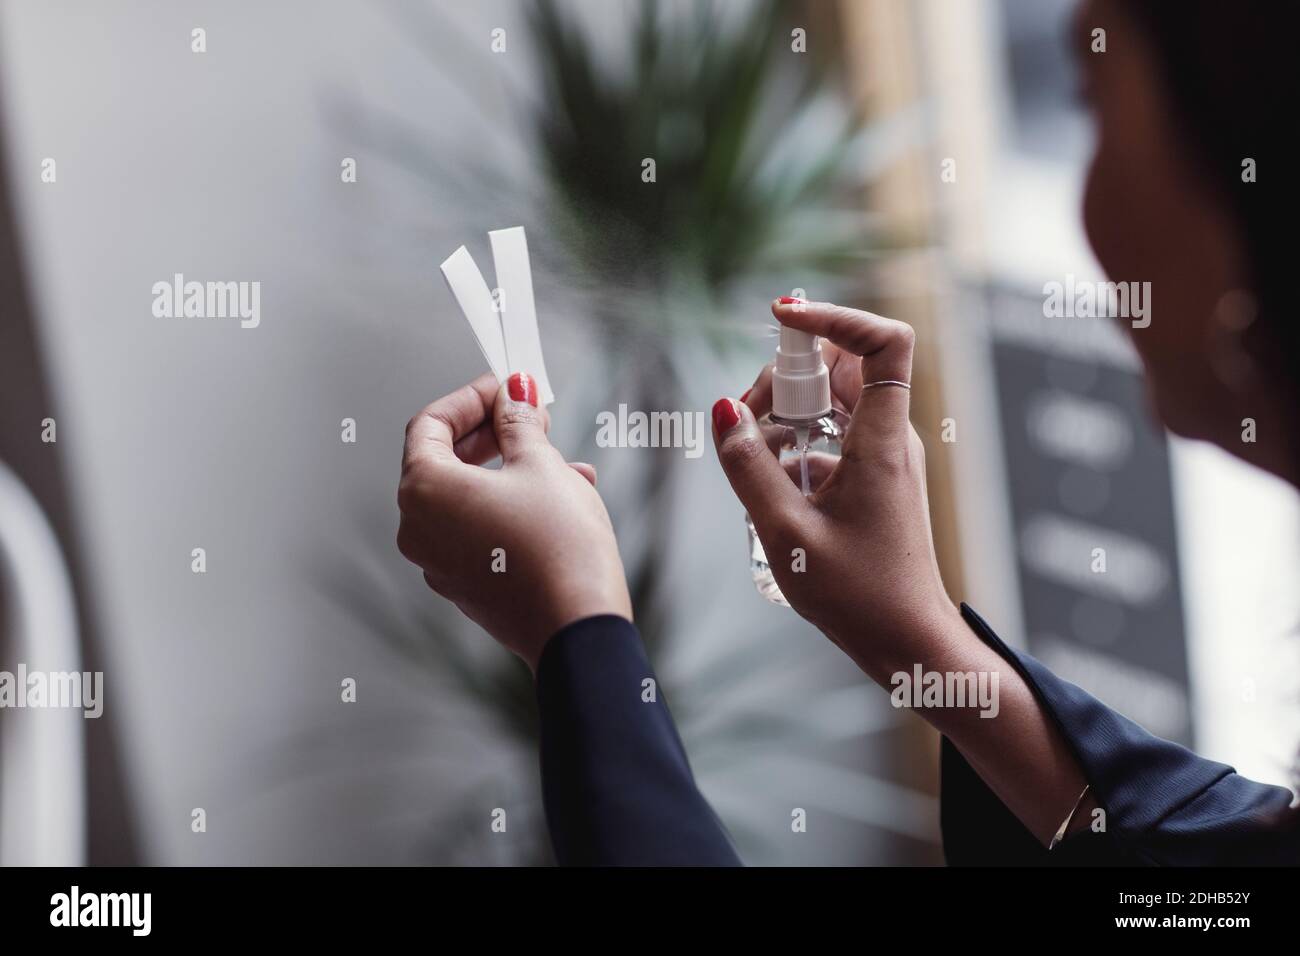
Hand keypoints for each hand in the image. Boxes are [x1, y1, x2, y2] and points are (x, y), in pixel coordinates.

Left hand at [398, 372, 631, 670]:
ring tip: (565, 462)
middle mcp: (418, 528)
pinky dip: (510, 506)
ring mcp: (439, 563)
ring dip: (511, 471)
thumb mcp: (541, 465)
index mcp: (424, 490)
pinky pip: (479, 531)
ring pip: (469, 497)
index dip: (472, 398)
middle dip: (493, 433)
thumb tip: (513, 393)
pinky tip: (561, 500)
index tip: (508, 387)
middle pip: (445, 460)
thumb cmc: (558, 545)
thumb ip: (519, 422)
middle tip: (534, 417)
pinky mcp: (466, 587)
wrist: (578, 627)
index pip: (432, 424)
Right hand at [712, 299, 958, 679]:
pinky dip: (795, 445)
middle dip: (787, 375)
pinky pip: (831, 436)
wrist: (908, 644)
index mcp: (882, 441)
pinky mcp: (873, 477)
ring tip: (752, 455)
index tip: (783, 316)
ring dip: (786, 412)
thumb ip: (750, 468)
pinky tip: (768, 485)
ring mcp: (883, 456)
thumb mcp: (786, 532)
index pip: (882, 341)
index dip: (836, 315)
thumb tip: (721, 410)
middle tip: (746, 419)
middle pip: (842, 365)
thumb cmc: (858, 597)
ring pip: (832, 401)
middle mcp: (889, 438)